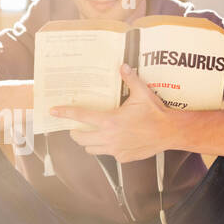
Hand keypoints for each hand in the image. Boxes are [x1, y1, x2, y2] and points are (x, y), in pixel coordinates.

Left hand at [50, 64, 179, 162]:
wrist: (169, 132)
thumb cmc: (155, 113)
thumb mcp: (142, 93)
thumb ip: (130, 79)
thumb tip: (122, 65)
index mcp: (110, 121)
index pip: (81, 117)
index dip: (65, 113)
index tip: (53, 111)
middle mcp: (109, 137)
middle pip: (80, 138)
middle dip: (75, 132)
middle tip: (77, 127)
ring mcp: (115, 149)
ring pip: (91, 149)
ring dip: (88, 142)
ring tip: (92, 134)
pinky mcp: (122, 157)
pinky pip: (107, 154)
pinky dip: (106, 148)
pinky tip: (114, 140)